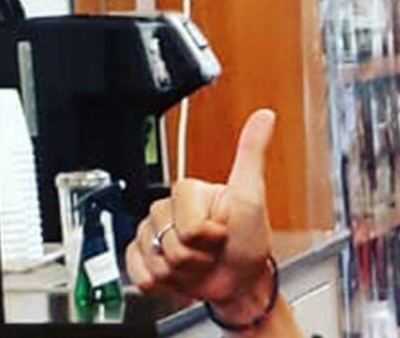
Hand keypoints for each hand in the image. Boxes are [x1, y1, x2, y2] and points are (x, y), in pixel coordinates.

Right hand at [127, 110, 277, 321]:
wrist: (238, 283)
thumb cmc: (248, 242)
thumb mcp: (252, 196)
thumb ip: (251, 155)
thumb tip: (265, 116)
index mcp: (189, 191)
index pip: (187, 222)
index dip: (207, 235)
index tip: (223, 232)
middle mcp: (168, 209)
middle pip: (167, 240)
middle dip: (194, 255)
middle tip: (212, 251)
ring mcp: (153, 233)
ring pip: (152, 256)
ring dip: (180, 270)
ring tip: (199, 263)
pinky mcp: (143, 257)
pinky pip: (135, 268)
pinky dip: (156, 279)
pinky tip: (176, 274)